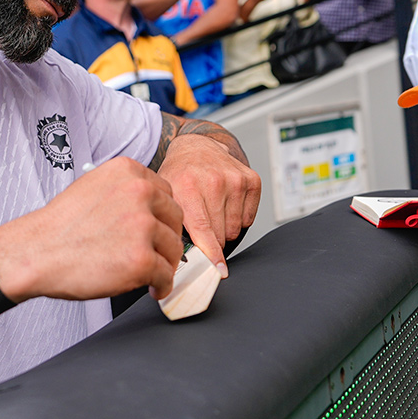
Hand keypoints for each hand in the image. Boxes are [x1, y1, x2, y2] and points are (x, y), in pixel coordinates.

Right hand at [0, 156, 183, 301]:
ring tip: (153, 273)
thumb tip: (151, 209)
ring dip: (166, 263)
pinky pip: (166, 275)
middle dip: (168, 238)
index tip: (158, 229)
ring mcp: (142, 226)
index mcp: (128, 171)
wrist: (35, 253)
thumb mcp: (93, 187)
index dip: (162, 215)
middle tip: (159, 253)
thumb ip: (125, 191)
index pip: (166, 192)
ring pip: (174, 248)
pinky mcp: (141, 259)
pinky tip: (153, 288)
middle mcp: (140, 192)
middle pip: (175, 217)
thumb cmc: (60, 226)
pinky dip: (162, 285)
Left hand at [157, 133, 261, 275]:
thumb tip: (178, 261)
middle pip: (220, 234)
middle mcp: (213, 181)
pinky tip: (225, 204)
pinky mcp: (251, 179)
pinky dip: (238, 218)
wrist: (196, 147)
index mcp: (187, 186)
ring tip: (212, 211)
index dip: (212, 255)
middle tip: (201, 227)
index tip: (219, 271)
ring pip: (235, 229)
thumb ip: (172, 226)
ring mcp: (235, 179)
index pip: (204, 230)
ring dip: (224, 228)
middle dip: (211, 240)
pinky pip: (248, 218)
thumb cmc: (179, 176)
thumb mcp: (166, 197)